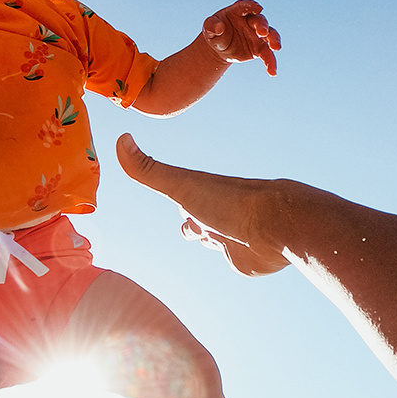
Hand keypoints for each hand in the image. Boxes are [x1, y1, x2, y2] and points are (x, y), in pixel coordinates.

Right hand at [116, 133, 288, 276]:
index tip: (170, 193)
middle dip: (191, 223)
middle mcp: (214, 215)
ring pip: (213, 239)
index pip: (180, 198)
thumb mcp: (181, 185)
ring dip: (209, 239)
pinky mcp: (243, 258)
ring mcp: (230, 236)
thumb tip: (120, 138)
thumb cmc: (228, 203)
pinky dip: (231, 258)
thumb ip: (148, 169)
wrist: (275, 227)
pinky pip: (233, 259)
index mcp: (198, 197)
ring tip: (205, 236)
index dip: (174, 197)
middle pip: (196, 221)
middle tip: (189, 222)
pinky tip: (231, 255)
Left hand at [202, 0, 280, 76]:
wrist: (219, 48)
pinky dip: (270, 63)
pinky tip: (272, 72)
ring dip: (274, 40)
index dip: (252, 6)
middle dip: (262, 26)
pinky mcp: (260, 49)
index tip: (258, 8)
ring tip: (275, 48)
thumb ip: (211, 25)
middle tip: (262, 33)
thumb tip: (219, 28)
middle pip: (260, 21)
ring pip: (270, 35)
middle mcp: (251, 21)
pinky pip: (267, 55)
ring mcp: (257, 35)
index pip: (245, 6)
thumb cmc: (215, 33)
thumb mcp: (208, 28)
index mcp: (237, 12)